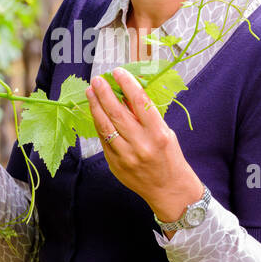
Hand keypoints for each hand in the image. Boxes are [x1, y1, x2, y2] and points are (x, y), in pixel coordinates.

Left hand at [86, 67, 203, 232]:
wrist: (168, 190)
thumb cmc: (169, 157)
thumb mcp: (165, 133)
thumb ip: (145, 116)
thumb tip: (125, 94)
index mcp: (158, 133)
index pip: (139, 102)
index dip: (127, 84)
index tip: (118, 72)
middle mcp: (141, 144)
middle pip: (117, 113)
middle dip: (104, 93)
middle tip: (97, 80)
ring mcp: (126, 156)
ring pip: (105, 126)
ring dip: (95, 107)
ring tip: (90, 92)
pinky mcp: (115, 165)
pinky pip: (104, 141)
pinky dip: (99, 125)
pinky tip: (95, 113)